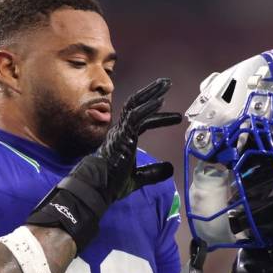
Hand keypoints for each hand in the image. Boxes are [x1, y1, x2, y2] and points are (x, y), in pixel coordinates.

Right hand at [28, 78, 181, 251]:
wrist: (97, 189)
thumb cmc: (111, 184)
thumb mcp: (137, 178)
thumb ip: (153, 172)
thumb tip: (170, 168)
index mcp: (122, 138)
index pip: (140, 119)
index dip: (156, 114)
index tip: (174, 115)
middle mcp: (120, 130)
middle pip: (136, 105)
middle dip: (152, 93)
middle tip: (166, 83)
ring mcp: (120, 131)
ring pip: (135, 105)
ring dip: (151, 94)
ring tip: (166, 84)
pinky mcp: (121, 135)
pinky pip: (135, 117)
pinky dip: (148, 108)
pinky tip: (160, 101)